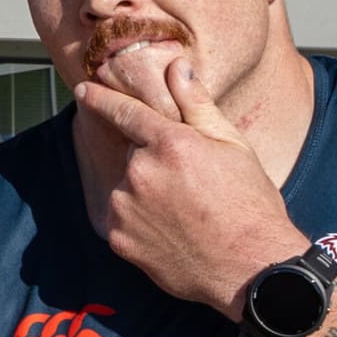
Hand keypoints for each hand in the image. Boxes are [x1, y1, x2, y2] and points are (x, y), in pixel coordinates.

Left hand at [72, 43, 304, 316]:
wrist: (251, 269)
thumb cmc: (250, 204)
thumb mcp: (233, 145)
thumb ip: (197, 104)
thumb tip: (177, 67)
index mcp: (170, 144)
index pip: (125, 111)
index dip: (102, 98)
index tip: (84, 90)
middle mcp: (140, 173)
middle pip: (133, 155)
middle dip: (154, 162)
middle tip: (191, 184)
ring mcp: (126, 208)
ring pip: (126, 187)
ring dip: (145, 192)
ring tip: (186, 212)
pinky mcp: (119, 239)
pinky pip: (122, 219)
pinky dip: (140, 221)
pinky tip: (172, 231)